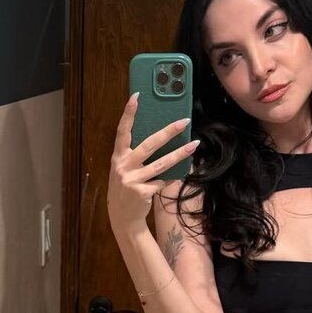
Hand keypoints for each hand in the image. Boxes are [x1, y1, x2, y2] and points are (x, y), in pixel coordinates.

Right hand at [107, 93, 196, 233]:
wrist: (122, 216)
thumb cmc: (125, 187)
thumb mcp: (124, 169)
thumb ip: (134, 155)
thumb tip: (158, 137)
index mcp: (118, 157)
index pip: (122, 131)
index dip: (128, 113)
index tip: (136, 96)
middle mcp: (123, 166)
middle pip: (149, 144)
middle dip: (168, 132)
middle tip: (184, 121)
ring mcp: (132, 180)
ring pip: (161, 164)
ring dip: (179, 154)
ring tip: (194, 144)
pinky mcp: (143, 192)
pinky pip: (163, 181)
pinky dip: (172, 177)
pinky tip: (182, 171)